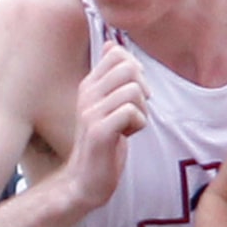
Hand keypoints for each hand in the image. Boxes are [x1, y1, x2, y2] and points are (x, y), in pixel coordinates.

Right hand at [55, 44, 150, 219]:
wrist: (84, 181)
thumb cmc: (101, 143)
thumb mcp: (105, 104)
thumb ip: (110, 77)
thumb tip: (112, 45)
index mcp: (89, 84)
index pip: (117, 52)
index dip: (135, 69)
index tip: (131, 93)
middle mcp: (87, 94)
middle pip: (129, 67)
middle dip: (142, 89)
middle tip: (134, 111)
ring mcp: (91, 112)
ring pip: (134, 90)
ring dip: (142, 110)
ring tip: (129, 126)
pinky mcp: (99, 131)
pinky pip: (132, 112)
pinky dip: (138, 125)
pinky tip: (126, 136)